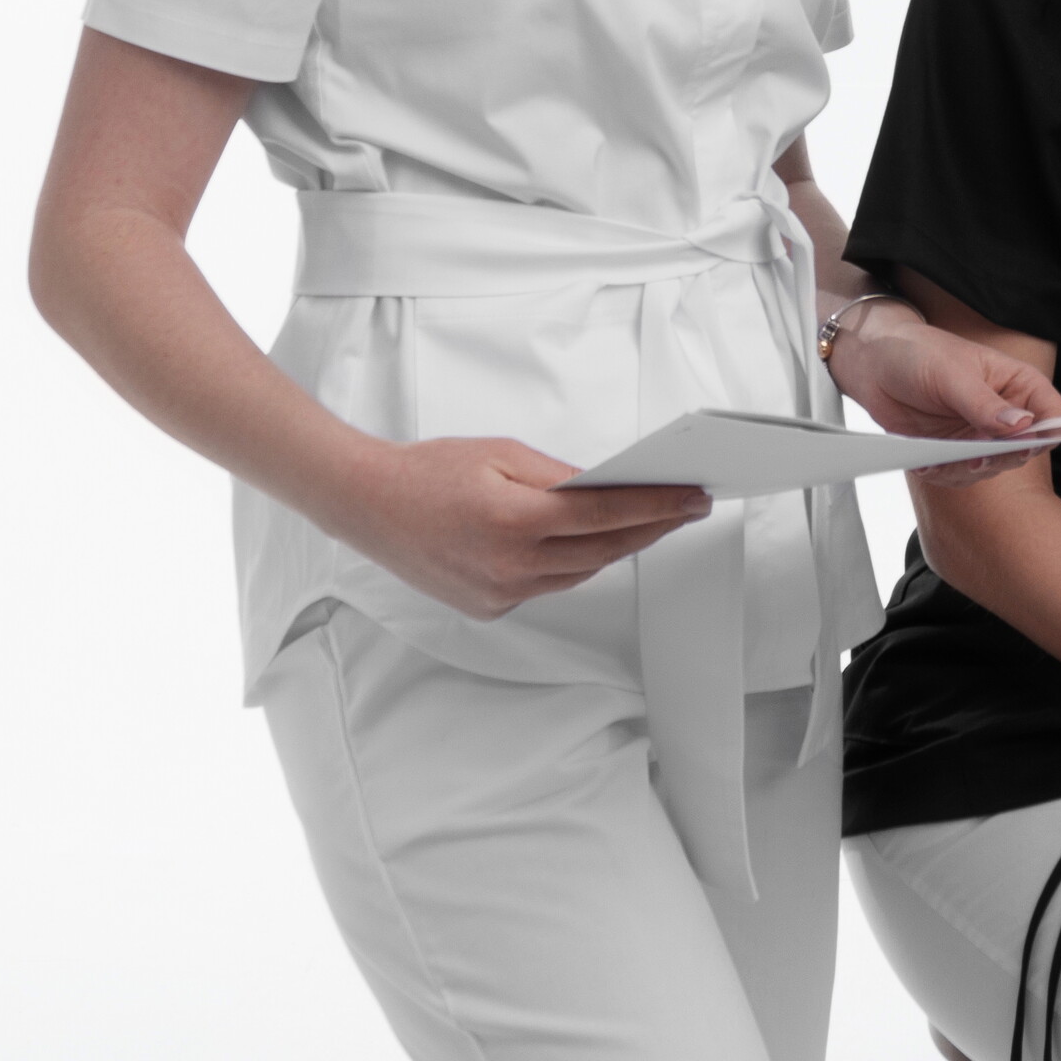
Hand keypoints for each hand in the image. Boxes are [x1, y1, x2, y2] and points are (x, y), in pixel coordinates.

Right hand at [329, 435, 709, 619]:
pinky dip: (571, 563)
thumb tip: (609, 489)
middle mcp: (509, 567)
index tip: (694, 498)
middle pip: (603, 551)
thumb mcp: (501, 453)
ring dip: (615, 549)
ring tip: (648, 523)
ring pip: (579, 573)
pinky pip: (547, 585)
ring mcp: (499, 593)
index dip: (658, 507)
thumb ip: (560, 476)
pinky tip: (587, 543)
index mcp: (514, 521)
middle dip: (652, 529)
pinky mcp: (489, 607)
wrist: (366, 505)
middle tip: (687, 508)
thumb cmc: (429, 471)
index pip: (607, 516)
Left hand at [826, 306, 1060, 488]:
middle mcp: (1004, 413)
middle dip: (1001, 457)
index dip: (1050, 431)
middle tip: (976, 455)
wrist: (874, 365)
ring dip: (969, 470)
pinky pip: (961, 476)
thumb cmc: (917, 353)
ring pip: (993, 468)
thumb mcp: (951, 375)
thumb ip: (984, 404)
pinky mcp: (955, 451)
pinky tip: (926, 464)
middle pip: (1026, 449)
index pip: (1053, 412)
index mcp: (1017, 383)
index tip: (1031, 444)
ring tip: (942, 460)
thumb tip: (1023, 426)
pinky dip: (945, 475)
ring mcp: (980, 434)